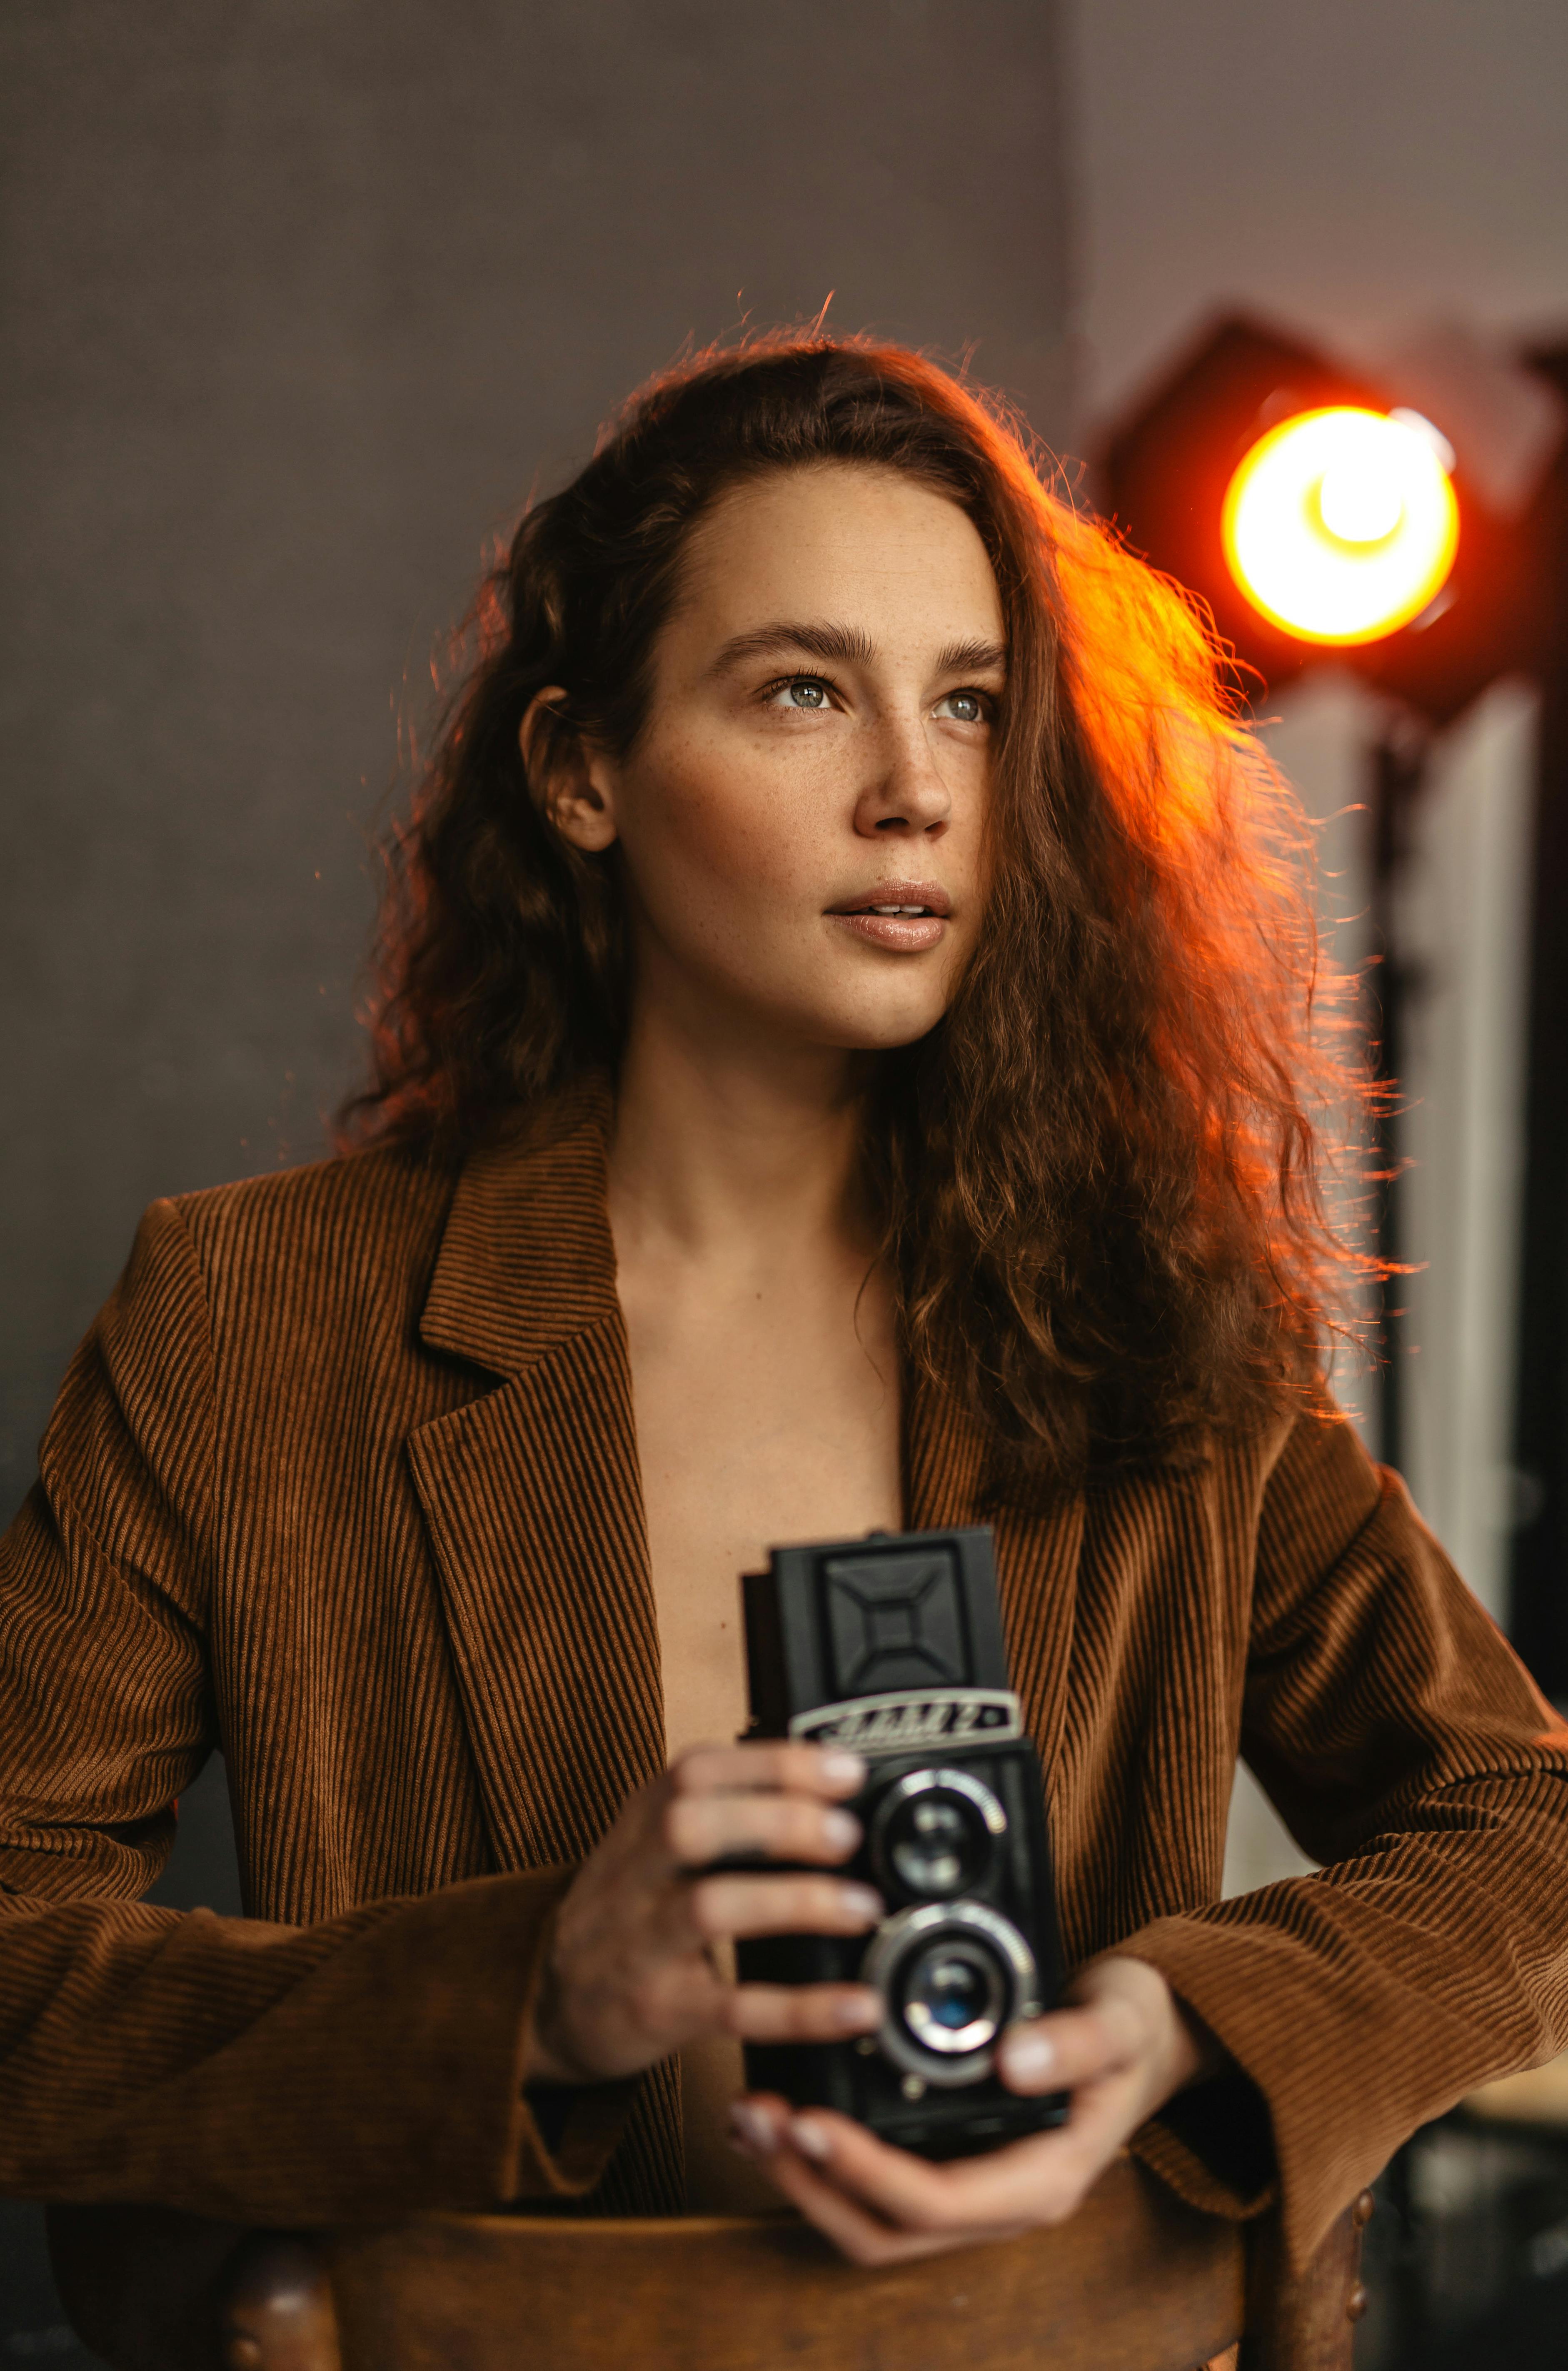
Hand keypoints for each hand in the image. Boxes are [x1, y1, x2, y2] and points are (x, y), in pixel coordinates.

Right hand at [526, 1742, 883, 2084]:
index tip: (844, 1772)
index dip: (774, 1764)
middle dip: (777, 1820)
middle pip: (692, 1824)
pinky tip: (852, 2007)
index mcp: (641, 1822)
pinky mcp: (660, 2012)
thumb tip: (827, 1790)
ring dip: (794, 1902)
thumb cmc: (624, 1912)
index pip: (697, 1770)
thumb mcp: (651, 1846)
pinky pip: (731, 2008)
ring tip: (861, 1908)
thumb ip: (718, 1812)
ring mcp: (642, 1946)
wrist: (547, 2003)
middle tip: (846, 1835)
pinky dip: (798, 2009)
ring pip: (708, 1908)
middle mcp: (635, 1876)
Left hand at [728, 1954, 1224, 2263]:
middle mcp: (1001, 2200)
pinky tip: (784, 2114)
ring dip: (804, 2176)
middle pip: (885, 2229)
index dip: (864, 2170)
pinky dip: (822, 2158)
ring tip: (750, 2117)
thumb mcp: (1121, 2023)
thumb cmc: (1135, 2029)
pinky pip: (877, 2185)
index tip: (809, 2119)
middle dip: (811, 2182)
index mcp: (1042, 2180)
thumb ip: (1077, 2042)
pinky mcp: (953, 2161)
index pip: (933, 2203)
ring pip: (871, 2218)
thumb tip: (1016, 2061)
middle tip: (756, 2118)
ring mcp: (975, 2187)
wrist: (1149, 2034)